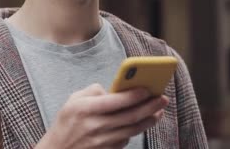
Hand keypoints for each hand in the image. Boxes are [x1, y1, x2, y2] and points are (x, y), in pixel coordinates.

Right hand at [36, 83, 168, 148]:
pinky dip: (136, 131)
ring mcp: (102, 142)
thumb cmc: (66, 123)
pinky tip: (143, 123)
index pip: (116, 101)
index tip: (148, 88)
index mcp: (86, 109)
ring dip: (149, 120)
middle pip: (130, 116)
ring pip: (132, 130)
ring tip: (158, 111)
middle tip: (162, 98)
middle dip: (150, 106)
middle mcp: (95, 126)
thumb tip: (115, 90)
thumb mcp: (73, 101)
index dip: (134, 95)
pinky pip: (126, 140)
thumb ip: (93, 91)